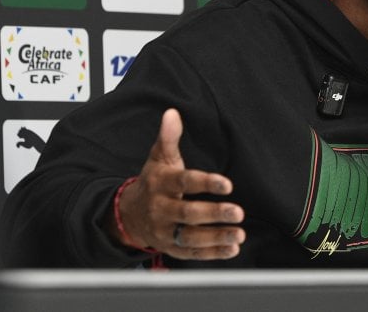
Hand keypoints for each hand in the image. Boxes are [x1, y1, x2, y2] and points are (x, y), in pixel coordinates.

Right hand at [109, 108, 245, 259]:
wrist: (128, 214)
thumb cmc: (153, 181)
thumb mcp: (158, 158)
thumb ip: (168, 137)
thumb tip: (172, 113)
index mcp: (162, 184)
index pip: (185, 183)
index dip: (206, 183)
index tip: (228, 184)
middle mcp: (162, 209)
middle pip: (188, 214)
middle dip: (214, 214)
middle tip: (238, 212)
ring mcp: (165, 231)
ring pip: (190, 238)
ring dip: (216, 237)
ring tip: (239, 234)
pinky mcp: (171, 248)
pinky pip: (192, 254)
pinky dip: (212, 254)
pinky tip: (231, 249)